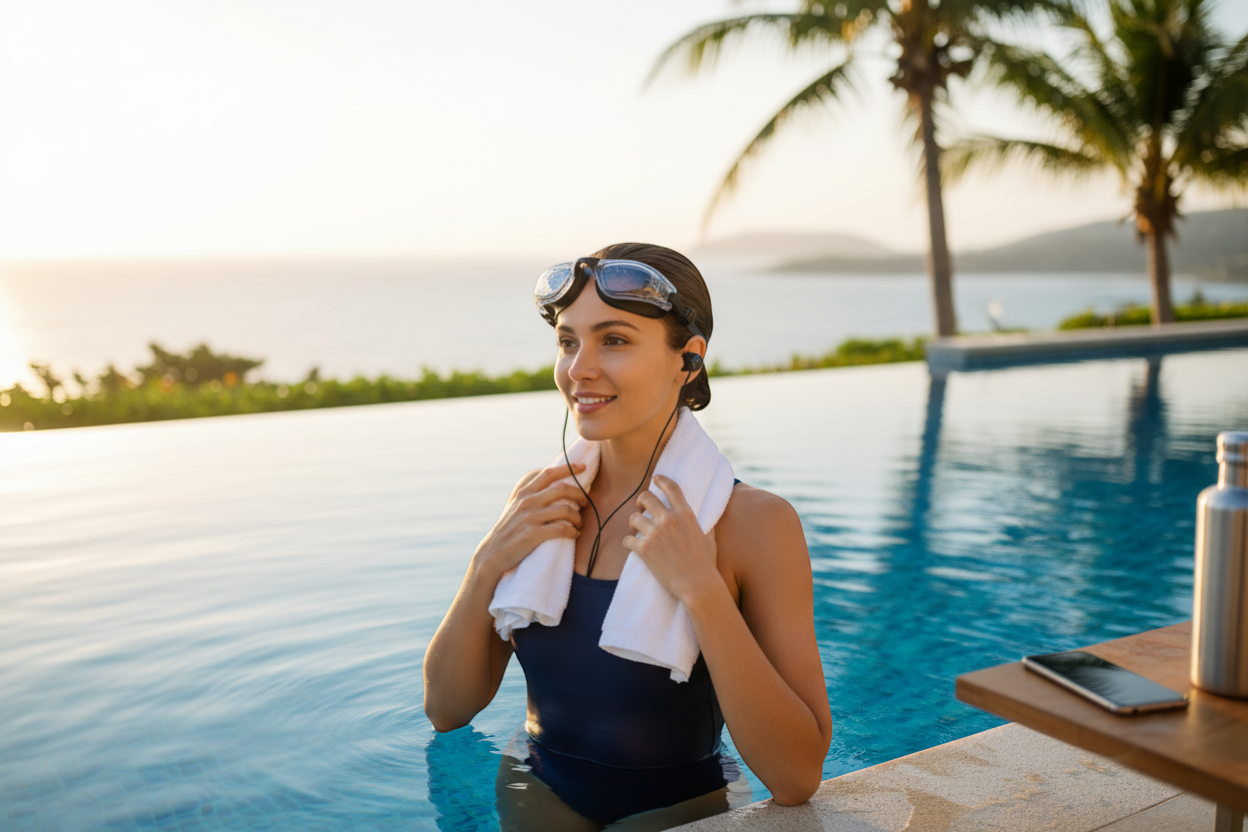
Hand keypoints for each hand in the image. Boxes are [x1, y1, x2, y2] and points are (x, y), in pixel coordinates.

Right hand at [471, 464, 588, 581]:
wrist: (493, 552)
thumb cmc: (509, 528)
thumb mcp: (515, 505)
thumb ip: (530, 492)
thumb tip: (551, 480)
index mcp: (524, 492)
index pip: (548, 473)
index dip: (568, 468)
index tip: (583, 466)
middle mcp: (527, 502)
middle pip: (562, 489)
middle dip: (579, 494)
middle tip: (586, 502)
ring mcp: (530, 518)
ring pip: (565, 510)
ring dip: (578, 517)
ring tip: (579, 523)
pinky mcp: (533, 535)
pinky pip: (561, 529)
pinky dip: (572, 531)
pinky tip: (574, 534)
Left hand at [623, 475, 718, 604]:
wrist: (698, 585)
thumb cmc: (706, 564)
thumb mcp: (709, 538)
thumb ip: (706, 525)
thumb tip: (708, 519)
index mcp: (685, 514)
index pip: (671, 488)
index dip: (661, 480)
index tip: (655, 478)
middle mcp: (669, 519)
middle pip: (646, 498)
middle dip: (641, 502)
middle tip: (641, 509)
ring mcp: (655, 533)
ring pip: (634, 518)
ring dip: (633, 525)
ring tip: (637, 532)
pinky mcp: (644, 549)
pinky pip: (627, 539)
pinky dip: (628, 542)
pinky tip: (632, 547)